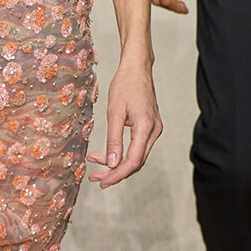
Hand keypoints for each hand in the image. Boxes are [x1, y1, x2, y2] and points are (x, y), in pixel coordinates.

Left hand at [88, 51, 161, 186]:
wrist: (137, 68)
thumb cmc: (125, 85)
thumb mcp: (114, 112)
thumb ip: (113, 140)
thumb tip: (112, 164)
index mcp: (146, 128)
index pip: (132, 161)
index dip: (117, 175)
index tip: (102, 181)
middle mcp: (154, 131)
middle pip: (136, 163)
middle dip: (115, 172)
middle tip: (95, 178)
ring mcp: (155, 129)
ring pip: (137, 156)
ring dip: (117, 163)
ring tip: (96, 164)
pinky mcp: (151, 127)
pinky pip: (138, 147)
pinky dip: (123, 153)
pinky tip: (108, 153)